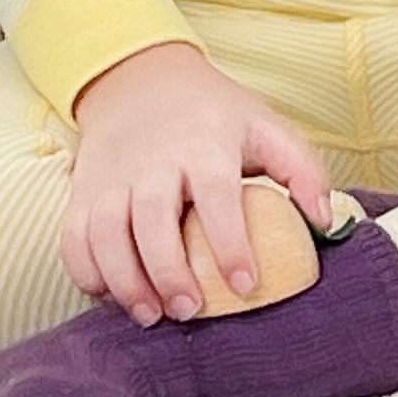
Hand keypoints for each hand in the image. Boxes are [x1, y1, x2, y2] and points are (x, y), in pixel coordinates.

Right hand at [61, 41, 338, 326]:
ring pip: (104, 233)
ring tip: (152, 315)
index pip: (216, 194)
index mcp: (204, 144)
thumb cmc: (212, 115)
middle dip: (169, 272)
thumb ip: (303, 170)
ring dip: (124, 281)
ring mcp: (111, 177)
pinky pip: (72, 239)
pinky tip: (111, 295)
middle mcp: (153, 161)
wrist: (140, 81)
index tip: (246, 285)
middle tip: (191, 311)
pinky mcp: (81, 192)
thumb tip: (325, 222)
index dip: (231, 242)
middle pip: (152, 220)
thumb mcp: (265, 126)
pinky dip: (85, 273)